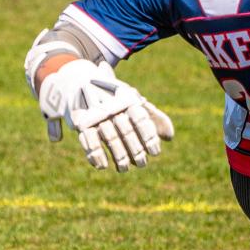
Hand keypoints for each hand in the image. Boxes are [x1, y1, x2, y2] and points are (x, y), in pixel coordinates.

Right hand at [39, 60, 173, 171]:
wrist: (79, 81)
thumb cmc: (114, 96)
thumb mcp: (133, 101)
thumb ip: (153, 117)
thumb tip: (170, 136)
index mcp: (127, 97)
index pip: (141, 119)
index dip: (149, 137)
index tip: (155, 152)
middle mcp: (112, 104)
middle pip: (126, 131)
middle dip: (135, 151)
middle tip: (142, 164)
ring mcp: (96, 113)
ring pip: (110, 138)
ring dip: (118, 156)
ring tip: (125, 168)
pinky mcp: (80, 122)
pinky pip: (89, 141)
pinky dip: (96, 155)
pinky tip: (103, 166)